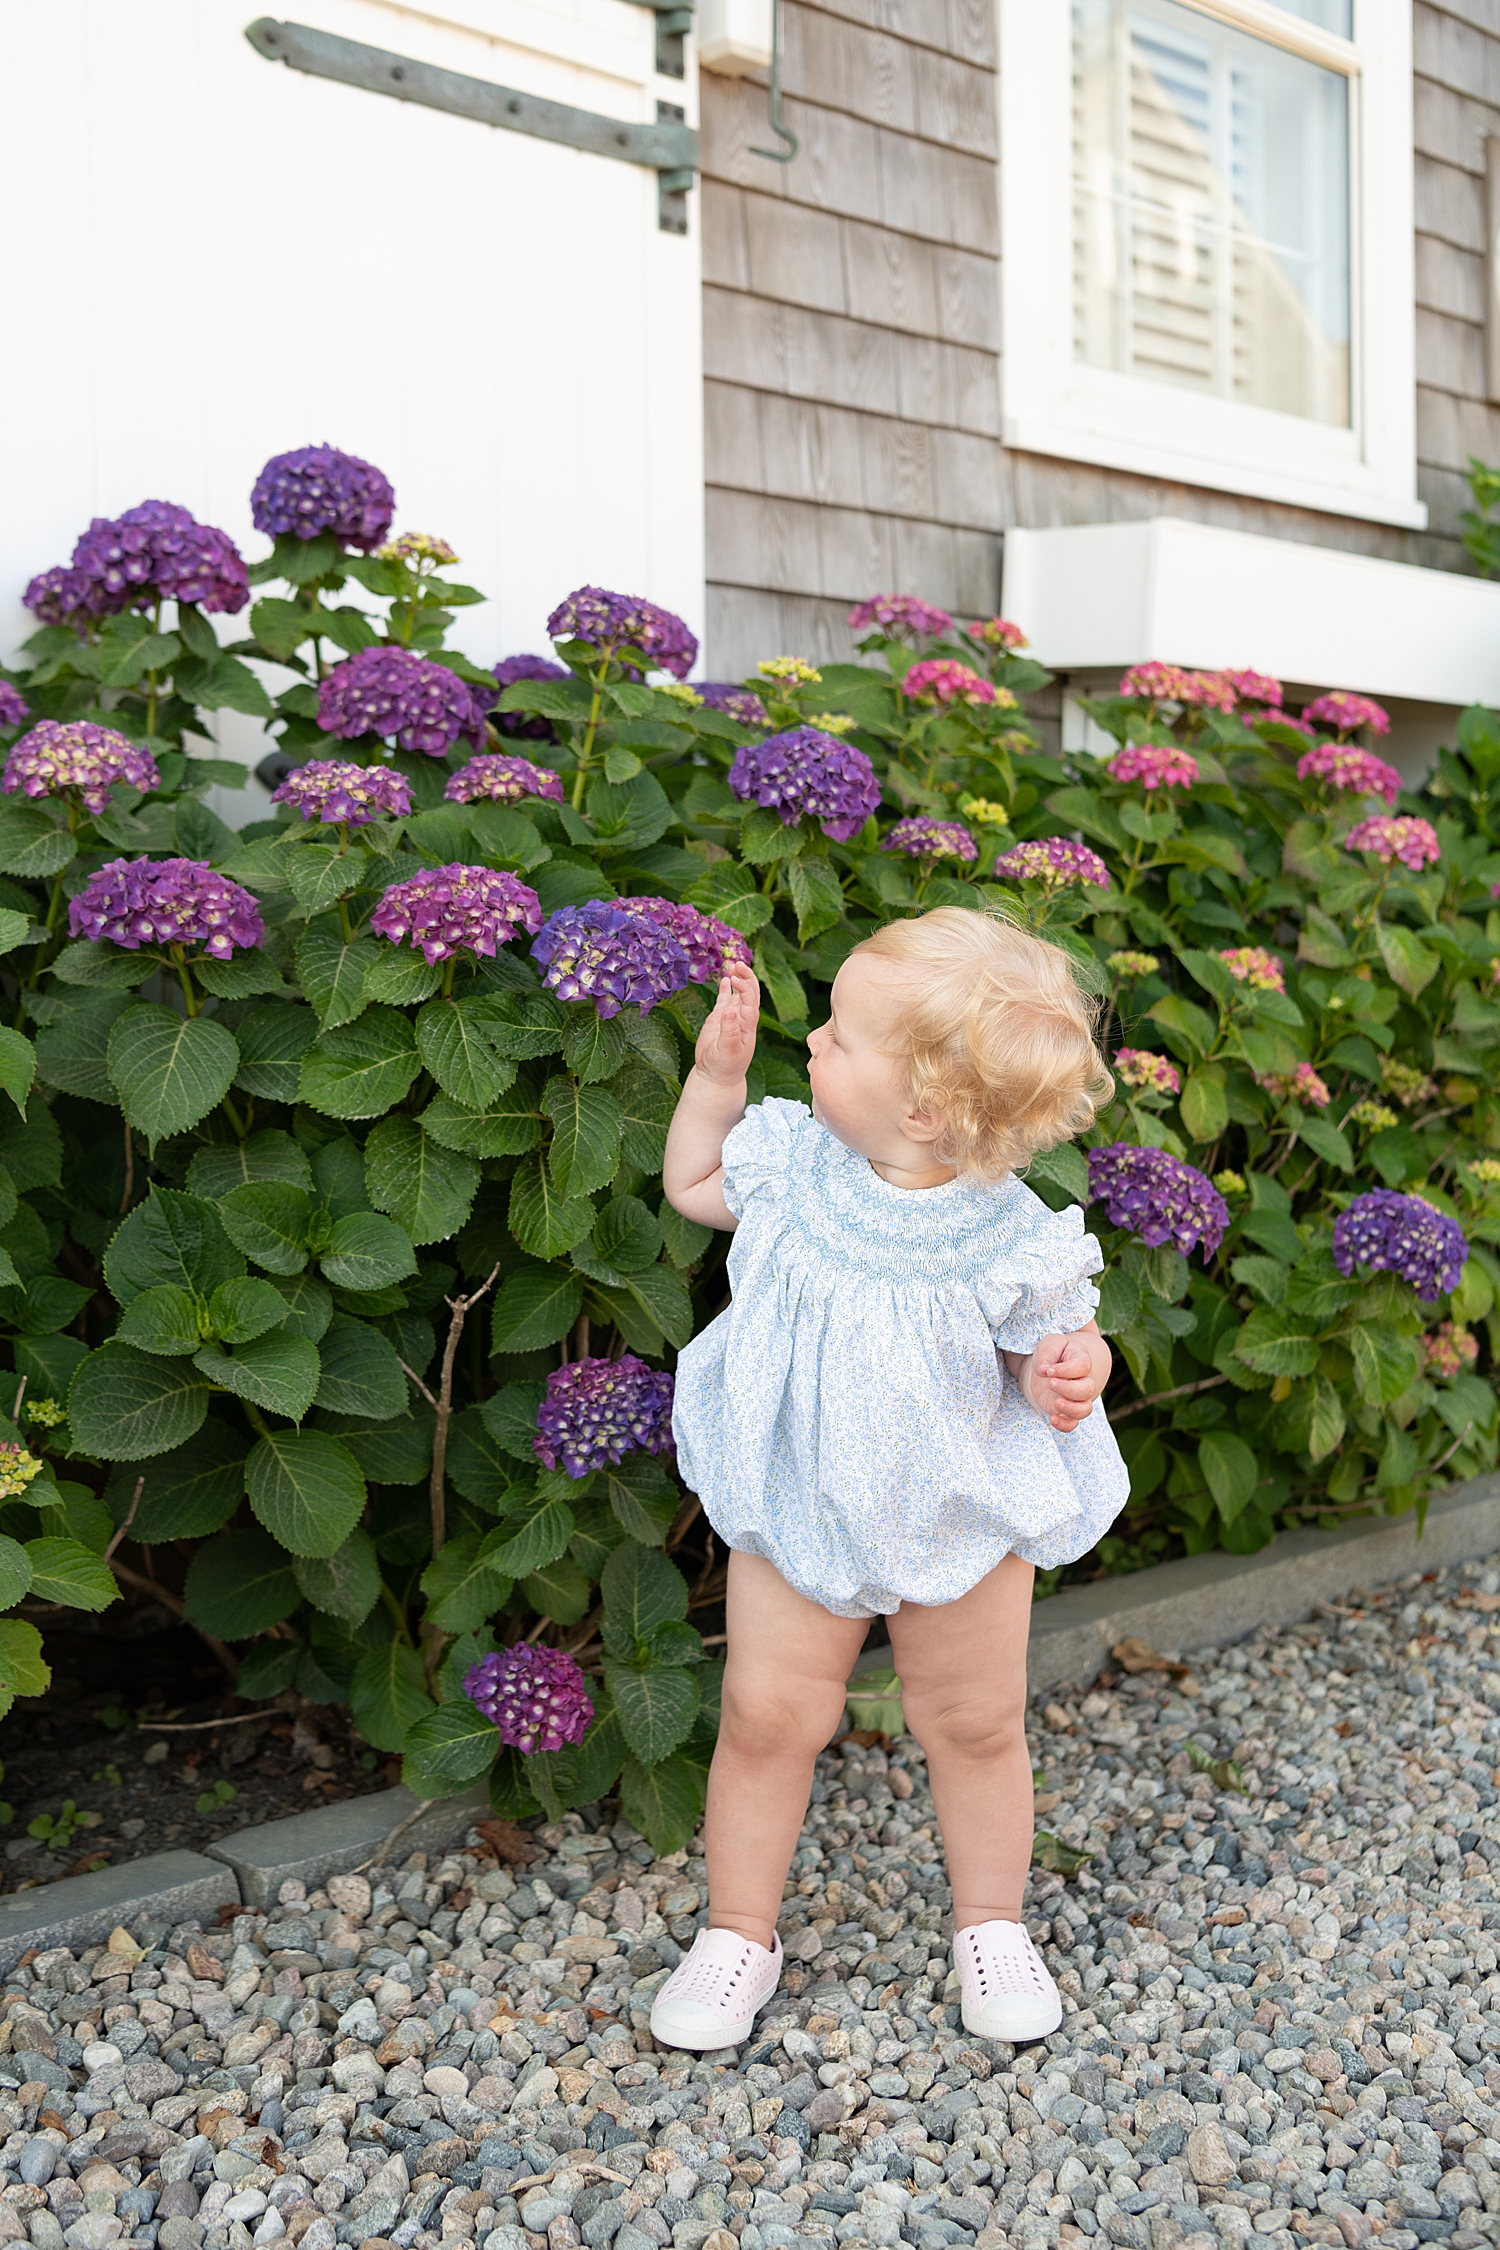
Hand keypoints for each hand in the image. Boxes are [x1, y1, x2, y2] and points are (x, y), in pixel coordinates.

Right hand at [695, 962, 759, 1085]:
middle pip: (749, 992)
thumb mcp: (727, 1051)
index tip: (735, 979)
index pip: (750, 1001)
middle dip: (746, 977)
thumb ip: (729, 1031)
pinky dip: (725, 989)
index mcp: (747, 1025)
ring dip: (738, 979)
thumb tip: (729, 1011)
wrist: (716, 1076)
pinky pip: (725, 1000)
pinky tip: (725, 978)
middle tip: (738, 963)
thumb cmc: (724, 1066)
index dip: (745, 988)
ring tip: (732, 965)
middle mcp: (742, 1018)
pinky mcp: (720, 1019)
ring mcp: (732, 1017)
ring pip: (738, 994)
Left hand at [1020, 1329, 1107, 1432]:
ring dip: (1071, 1409)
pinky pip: (1072, 1424)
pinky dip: (1064, 1425)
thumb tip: (1044, 1369)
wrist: (1050, 1366)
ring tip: (1055, 1403)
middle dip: (1069, 1389)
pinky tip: (1052, 1419)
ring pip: (1085, 1409)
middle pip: (1087, 1389)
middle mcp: (1083, 1381)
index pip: (1083, 1366)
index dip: (1067, 1370)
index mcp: (1081, 1360)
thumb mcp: (1049, 1344)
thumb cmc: (1052, 1352)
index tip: (1049, 1370)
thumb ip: (1048, 1353)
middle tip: (1050, 1383)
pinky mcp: (1066, 1411)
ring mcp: (1076, 1398)